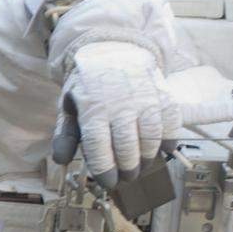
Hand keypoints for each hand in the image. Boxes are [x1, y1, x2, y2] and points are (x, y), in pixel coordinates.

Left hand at [51, 42, 180, 188]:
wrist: (113, 50)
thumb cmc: (89, 85)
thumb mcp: (70, 106)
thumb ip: (66, 135)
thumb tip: (61, 160)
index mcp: (92, 108)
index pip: (99, 147)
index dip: (105, 169)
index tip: (108, 181)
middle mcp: (120, 103)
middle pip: (127, 146)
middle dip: (127, 169)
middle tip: (126, 176)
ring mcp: (144, 98)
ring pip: (151, 138)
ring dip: (147, 158)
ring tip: (142, 166)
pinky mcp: (162, 94)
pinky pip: (171, 122)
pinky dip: (169, 139)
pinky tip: (163, 149)